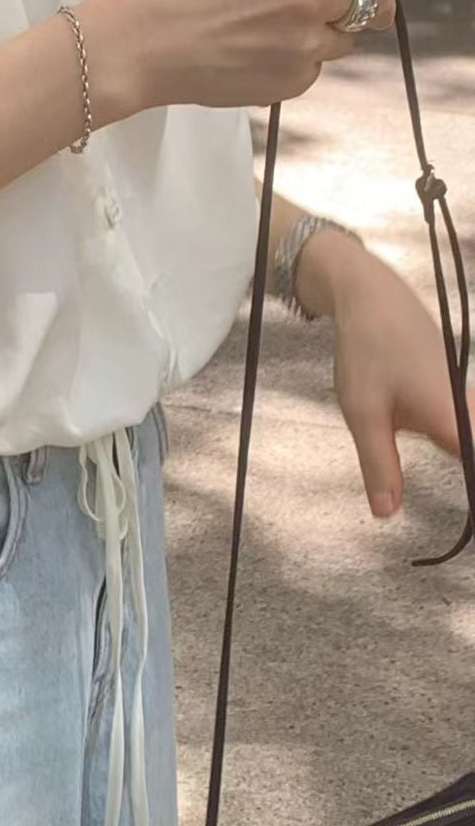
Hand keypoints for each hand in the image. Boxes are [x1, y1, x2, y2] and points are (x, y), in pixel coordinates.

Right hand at [91, 0, 411, 117]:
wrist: (144, 45)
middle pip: (382, 3)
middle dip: (357, 7)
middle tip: (312, 8)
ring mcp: (307, 44)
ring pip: (346, 41)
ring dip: (320, 38)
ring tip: (265, 34)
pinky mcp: (294, 81)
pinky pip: (315, 71)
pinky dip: (293, 66)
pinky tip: (252, 57)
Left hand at [302, 234, 464, 517]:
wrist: (374, 297)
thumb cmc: (367, 352)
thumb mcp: (362, 413)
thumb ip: (378, 465)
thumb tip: (386, 514)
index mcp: (452, 417)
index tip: (468, 528)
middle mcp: (471, 407)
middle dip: (474, 480)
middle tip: (465, 524)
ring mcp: (469, 396)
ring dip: (470, 460)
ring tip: (456, 491)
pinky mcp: (461, 390)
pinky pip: (474, 425)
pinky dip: (468, 444)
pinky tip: (456, 453)